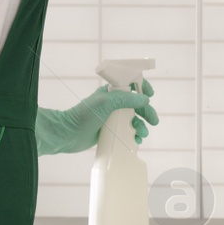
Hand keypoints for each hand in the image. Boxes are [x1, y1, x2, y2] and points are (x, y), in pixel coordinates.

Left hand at [35, 80, 159, 155]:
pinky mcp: (111, 131)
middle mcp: (114, 103)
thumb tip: (145, 99)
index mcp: (112, 92)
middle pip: (136, 104)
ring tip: (142, 134)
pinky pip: (127, 131)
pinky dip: (134, 135)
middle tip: (154, 121)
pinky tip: (136, 140)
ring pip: (133, 119)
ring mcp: (112, 117)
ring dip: (141, 126)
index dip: (142, 87)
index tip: (150, 94)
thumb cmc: (85, 115)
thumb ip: (126, 99)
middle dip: (147, 112)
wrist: (69, 134)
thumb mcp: (106, 102)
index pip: (131, 84)